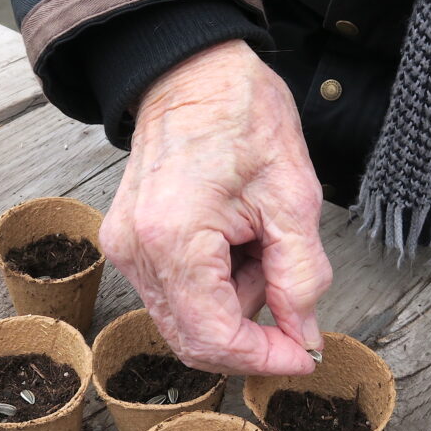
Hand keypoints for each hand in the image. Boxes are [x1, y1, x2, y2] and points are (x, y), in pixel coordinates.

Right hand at [100, 39, 331, 374]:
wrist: (194, 72)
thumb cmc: (243, 117)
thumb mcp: (294, 198)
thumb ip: (301, 278)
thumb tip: (304, 338)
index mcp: (174, 238)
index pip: (214, 338)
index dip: (264, 358)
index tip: (304, 355)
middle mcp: (136, 250)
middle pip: (194, 340)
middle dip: (250, 331)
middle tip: (287, 285)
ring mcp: (125, 247)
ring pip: (186, 320)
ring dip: (233, 302)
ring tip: (257, 241)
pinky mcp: (128, 242)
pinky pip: (175, 293)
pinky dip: (213, 284)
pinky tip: (234, 241)